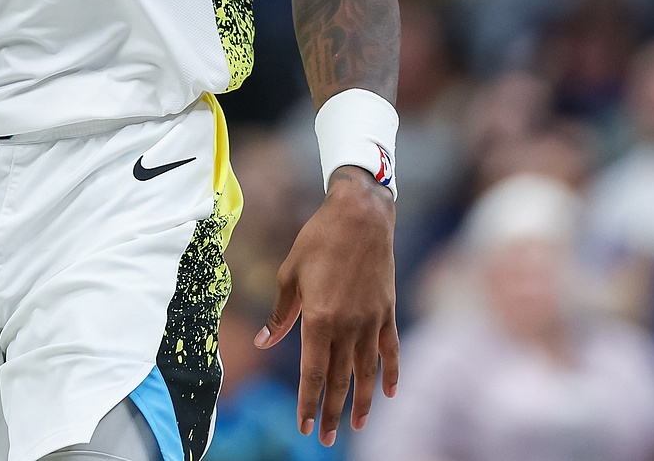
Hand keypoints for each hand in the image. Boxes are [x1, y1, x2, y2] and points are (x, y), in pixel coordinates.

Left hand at [257, 166, 397, 445]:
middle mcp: (348, 326)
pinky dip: (390, 373)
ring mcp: (371, 320)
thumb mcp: (289, 274)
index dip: (308, 402)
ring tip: (356, 426)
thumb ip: (280, 313)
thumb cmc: (318, 239)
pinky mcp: (387, 311)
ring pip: (366, 372)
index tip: (304, 425)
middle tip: (327, 438)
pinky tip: (388, 392)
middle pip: (340, 380)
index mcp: (319, 318)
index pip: (313, 373)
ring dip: (361, 402)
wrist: (360, 215)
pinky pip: (390, 350)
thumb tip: (263, 341)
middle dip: (332, 411)